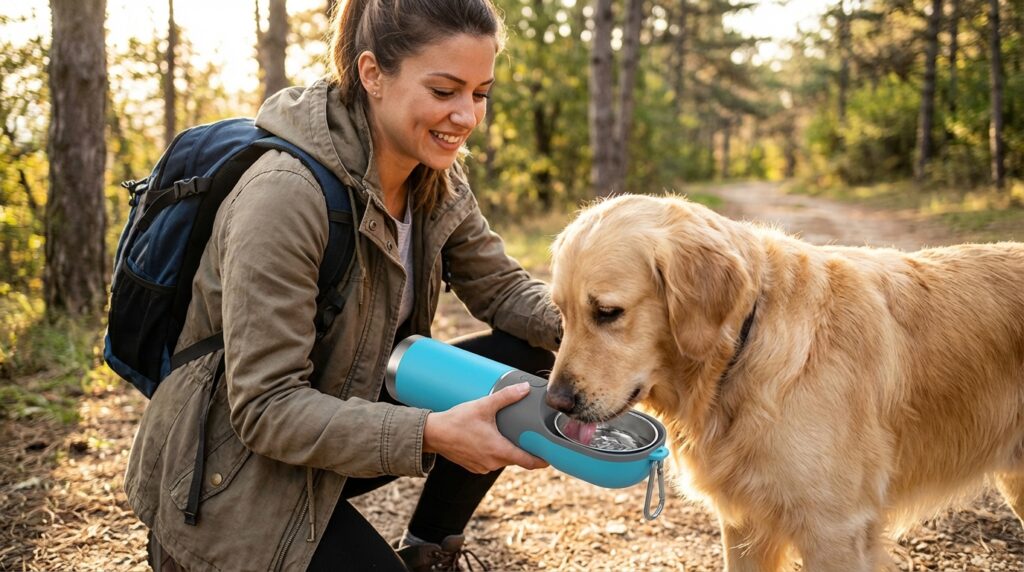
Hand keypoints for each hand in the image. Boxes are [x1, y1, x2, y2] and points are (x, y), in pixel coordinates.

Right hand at [422, 382, 549, 473]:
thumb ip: (506, 397)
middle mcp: (492, 463)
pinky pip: (490, 462)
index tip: (551, 457)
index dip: (542, 461)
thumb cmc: (457, 420)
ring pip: (502, 460)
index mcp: (499, 450)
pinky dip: (493, 453)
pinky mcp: (473, 467)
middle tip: (530, 437)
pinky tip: (490, 440)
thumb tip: (525, 388)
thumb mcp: (483, 406)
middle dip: (523, 450)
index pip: (528, 462)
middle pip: (516, 459)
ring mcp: (482, 467)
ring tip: (508, 435)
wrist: (433, 434)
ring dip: (507, 450)